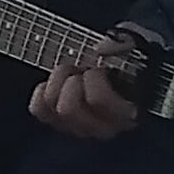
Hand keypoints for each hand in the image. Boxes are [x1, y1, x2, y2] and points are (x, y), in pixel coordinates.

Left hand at [30, 29, 156, 138]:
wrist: (117, 71)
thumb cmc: (127, 62)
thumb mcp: (134, 47)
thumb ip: (124, 44)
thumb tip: (101, 48)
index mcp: (127, 113)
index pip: (98, 100)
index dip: (92, 78)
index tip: (99, 68)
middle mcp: (102, 128)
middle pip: (68, 108)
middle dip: (70, 81)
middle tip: (80, 71)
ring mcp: (79, 128)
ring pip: (53, 109)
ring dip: (58, 83)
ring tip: (71, 74)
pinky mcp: (59, 123)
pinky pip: (39, 109)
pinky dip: (43, 91)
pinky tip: (57, 83)